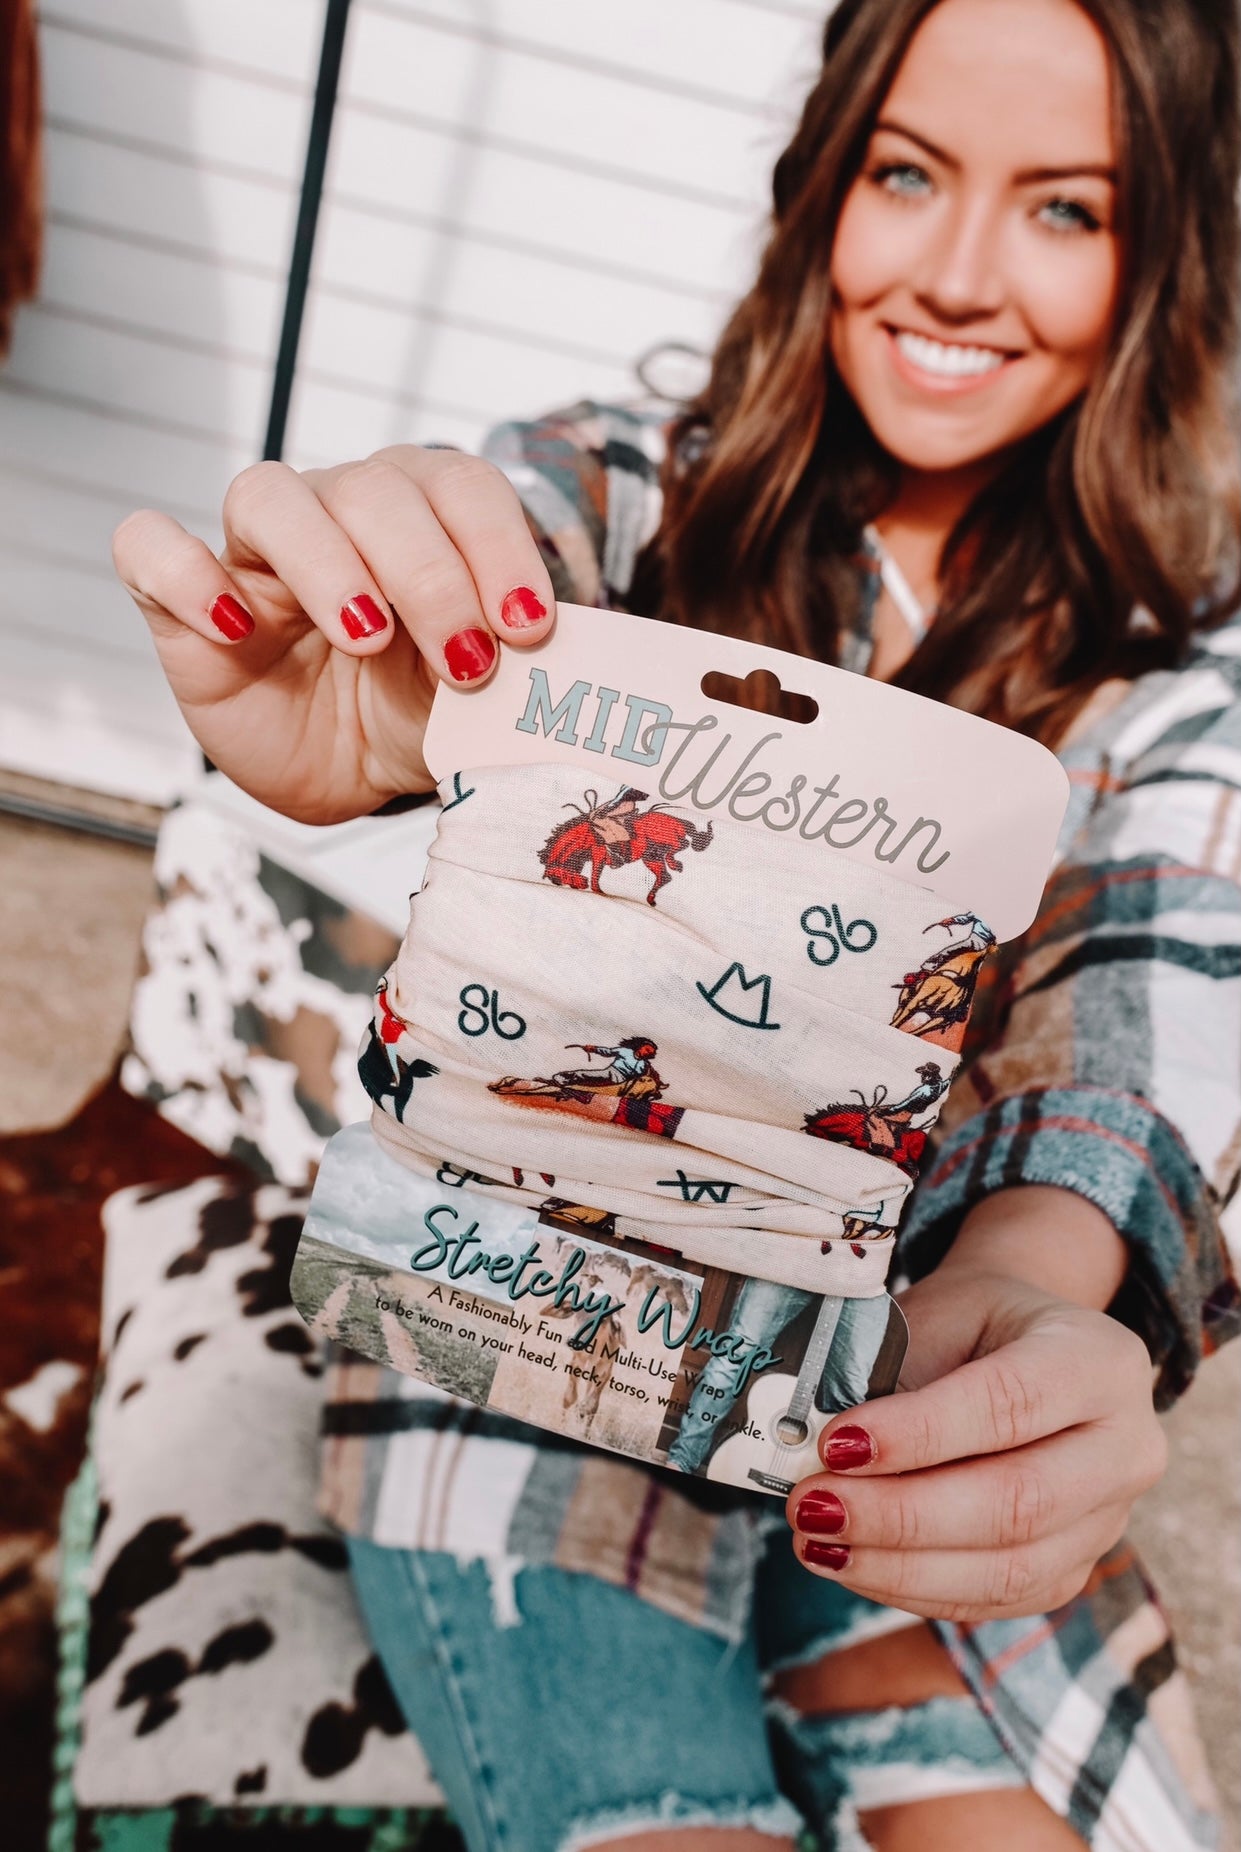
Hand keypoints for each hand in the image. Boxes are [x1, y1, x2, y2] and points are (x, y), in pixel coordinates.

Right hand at [112, 447, 554, 823]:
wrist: (350, 774)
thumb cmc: (417, 714)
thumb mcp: (482, 700)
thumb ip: (518, 669)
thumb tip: (570, 666)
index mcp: (424, 515)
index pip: (461, 486)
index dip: (498, 545)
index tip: (530, 628)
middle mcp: (339, 513)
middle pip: (373, 489)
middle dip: (429, 573)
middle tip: (466, 660)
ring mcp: (256, 554)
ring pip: (268, 495)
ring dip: (329, 565)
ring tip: (368, 639)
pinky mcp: (179, 601)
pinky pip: (150, 547)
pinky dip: (186, 576)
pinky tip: (237, 630)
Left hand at [785, 1262, 1166, 1622]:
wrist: (1028, 1345)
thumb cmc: (975, 1325)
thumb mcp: (940, 1315)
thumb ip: (890, 1376)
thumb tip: (814, 1448)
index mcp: (1100, 1361)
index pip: (1009, 1404)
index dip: (919, 1433)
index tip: (835, 1444)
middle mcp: (1126, 1447)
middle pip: (1017, 1502)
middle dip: (901, 1514)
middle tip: (811, 1506)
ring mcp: (1109, 1519)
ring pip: (1010, 1568)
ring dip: (899, 1566)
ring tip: (815, 1543)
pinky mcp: (1074, 1568)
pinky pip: (997, 1598)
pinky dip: (915, 1589)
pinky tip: (851, 1564)